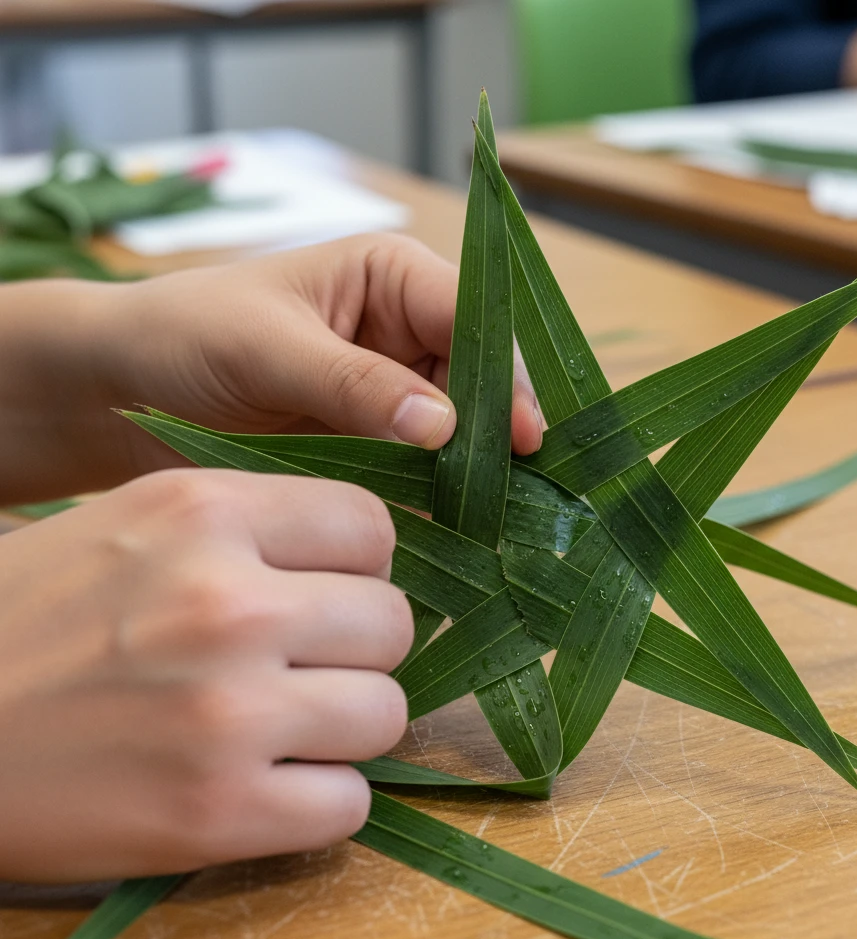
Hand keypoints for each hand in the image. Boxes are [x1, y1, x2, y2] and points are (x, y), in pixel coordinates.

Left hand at [0, 233, 542, 502]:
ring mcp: (395, 393)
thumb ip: (353, 382)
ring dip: (476, 470)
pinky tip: (458, 528)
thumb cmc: (184, 336)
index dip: (504, 375)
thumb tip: (444, 425)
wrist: (122, 390)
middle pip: (482, 379)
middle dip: (499, 430)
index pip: (472, 318)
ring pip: (464, 430)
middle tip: (517, 492)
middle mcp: (407, 332)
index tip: (522, 437)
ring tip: (498, 520)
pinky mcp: (377, 443)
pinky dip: (440, 496)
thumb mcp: (266, 348)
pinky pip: (426, 468)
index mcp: (392, 277)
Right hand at [0, 469, 410, 881]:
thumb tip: (377, 564)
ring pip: (385, 714)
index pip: (371, 527)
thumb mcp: (137, 526)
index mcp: (202, 513)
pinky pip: (349, 804)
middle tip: (298, 666)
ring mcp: (225, 714)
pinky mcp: (215, 815)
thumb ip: (256, 531)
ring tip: (278, 727)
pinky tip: (263, 786)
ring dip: (344, 727)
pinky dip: (318, 801)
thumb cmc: (35, 620)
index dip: (359, 566)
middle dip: (356, 648)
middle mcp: (224, 603)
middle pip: (392, 623)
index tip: (326, 592)